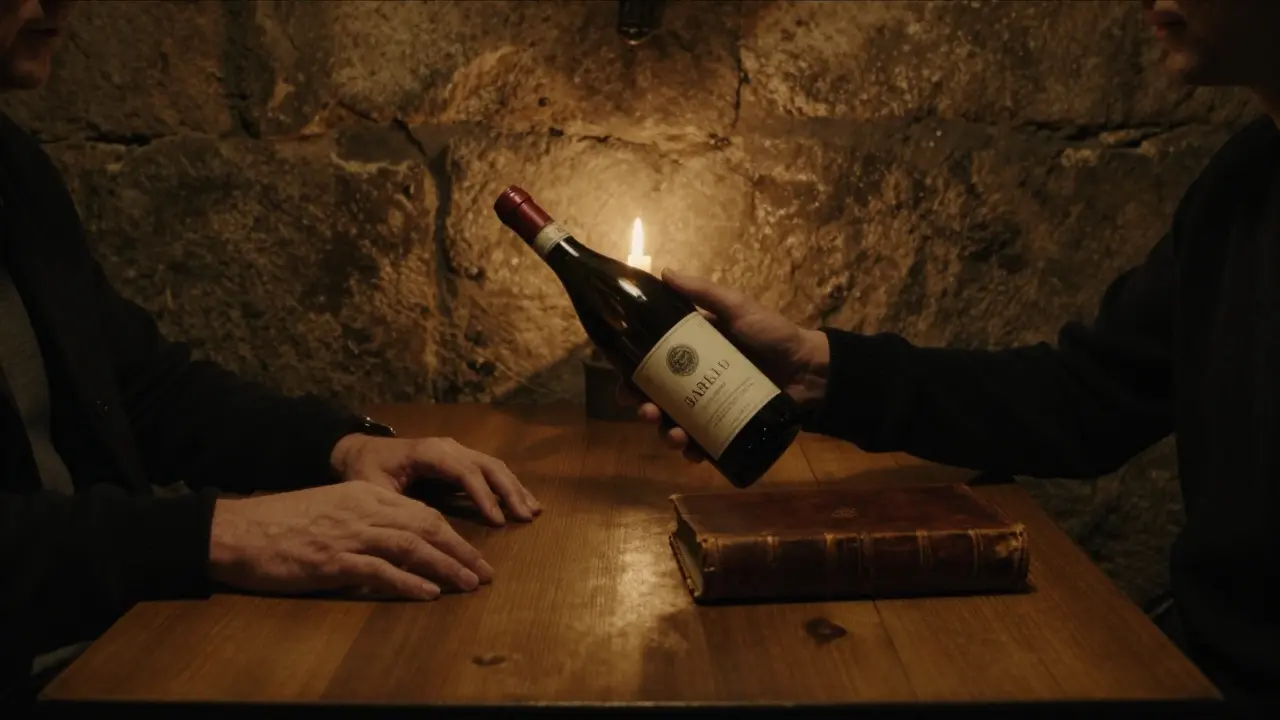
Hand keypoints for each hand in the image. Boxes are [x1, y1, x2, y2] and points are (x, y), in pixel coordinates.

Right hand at [209, 482, 491, 599]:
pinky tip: (429, 594)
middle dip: (461, 549)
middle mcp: (362, 510)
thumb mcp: (328, 509)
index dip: (451, 533)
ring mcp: (348, 535)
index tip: (472, 553)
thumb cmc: (278, 524)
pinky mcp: (331, 561)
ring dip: (446, 566)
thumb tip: (394, 542)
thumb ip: (362, 518)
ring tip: (470, 584)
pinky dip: (408, 582)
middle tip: (485, 572)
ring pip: (411, 546)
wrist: (235, 531)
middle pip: (426, 526)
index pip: (420, 511)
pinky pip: (379, 571)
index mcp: (363, 494)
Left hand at [330, 435, 540, 525]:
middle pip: (488, 465)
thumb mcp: (372, 491)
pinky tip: (522, 502)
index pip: (465, 472)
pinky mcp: (459, 459)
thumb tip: (418, 543)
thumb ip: (396, 511)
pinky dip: (507, 485)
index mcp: (429, 452)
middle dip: (509, 491)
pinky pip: (489, 470)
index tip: (498, 521)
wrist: (358, 450)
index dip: (483, 496)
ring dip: (514, 488)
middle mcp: (448, 447)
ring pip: (493, 465)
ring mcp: (456, 450)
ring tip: (533, 511)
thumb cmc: (365, 470)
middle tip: (526, 517)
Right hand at [618, 268, 829, 462]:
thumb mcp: (738, 308)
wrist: (810, 368)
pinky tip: (694, 453)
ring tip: (675, 437)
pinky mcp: (728, 427)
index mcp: (690, 353)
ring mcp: (710, 407)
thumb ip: (704, 292)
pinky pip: (704, 444)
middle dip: (644, 410)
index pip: (650, 366)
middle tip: (647, 413)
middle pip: (657, 400)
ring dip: (666, 435)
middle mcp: (694, 382)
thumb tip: (663, 273)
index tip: (623, 384)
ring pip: (676, 425)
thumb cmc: (773, 334)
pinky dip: (694, 451)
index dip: (631, 377)